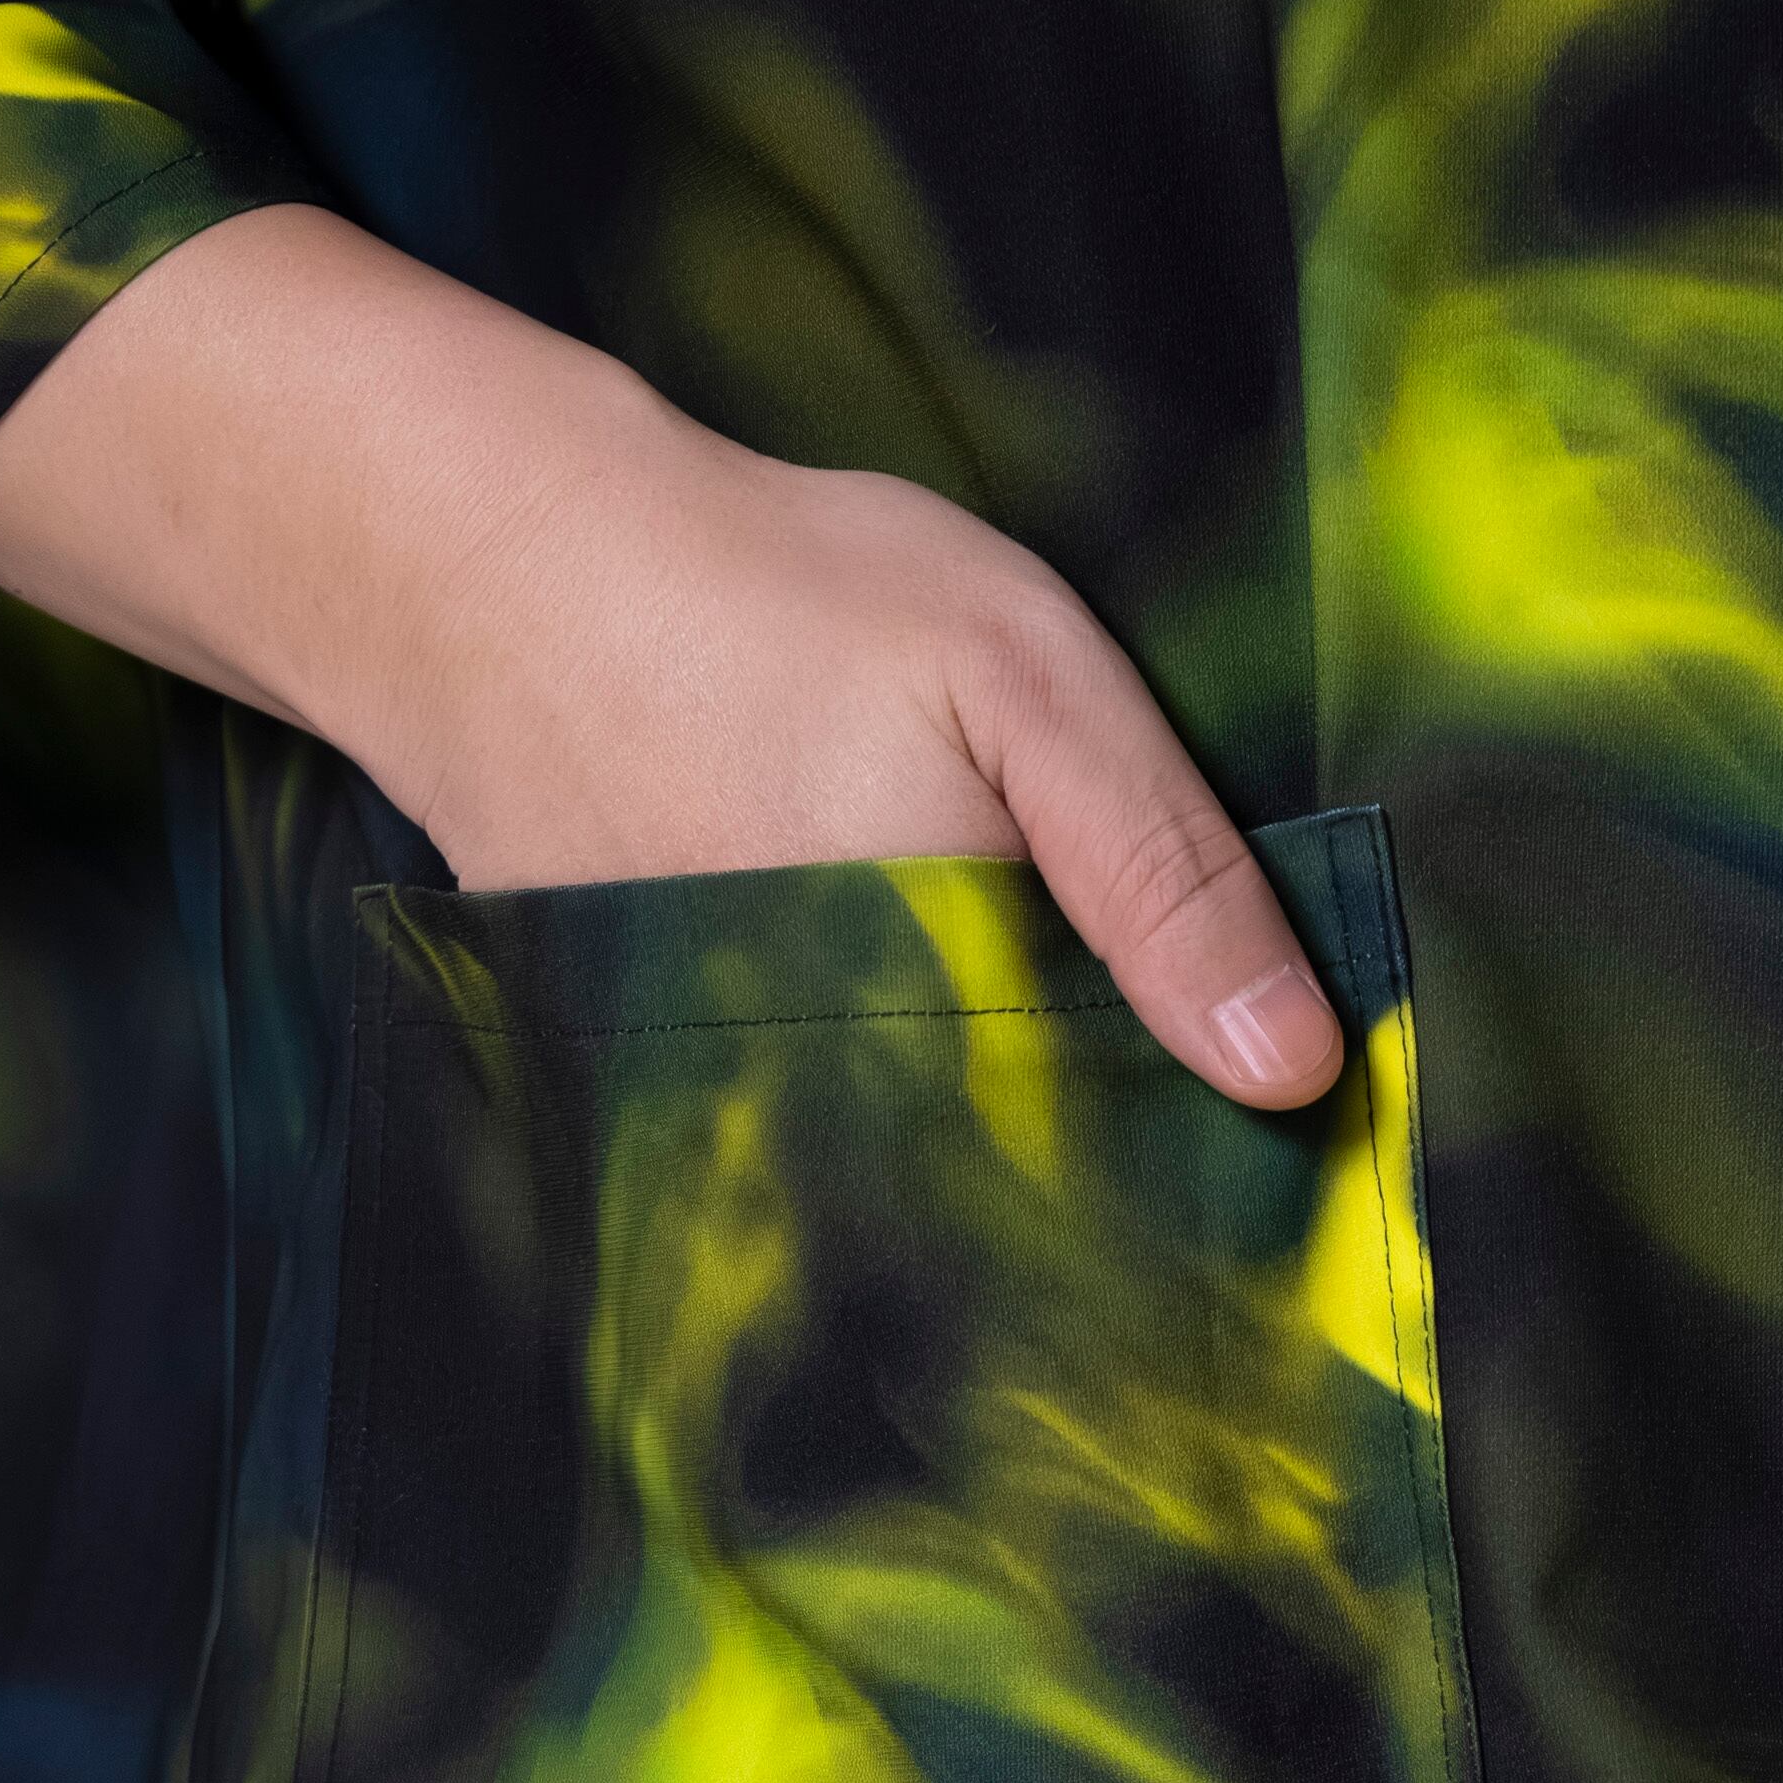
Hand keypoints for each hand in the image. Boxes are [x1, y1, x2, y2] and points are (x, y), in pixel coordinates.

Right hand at [0, 203, 1342, 1108]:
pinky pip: (787, 1162)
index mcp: (946, 1013)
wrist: (482, 575)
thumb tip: (1300, 1067)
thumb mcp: (1022, 675)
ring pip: (891, 1197)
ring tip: (1033, 1140)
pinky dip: (850, 1138)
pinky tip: (889, 1080)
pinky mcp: (648, 1106)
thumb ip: (1162, 866)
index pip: (1108, 1171)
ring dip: (965, 1179)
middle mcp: (826, 1105)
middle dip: (1079, 1190)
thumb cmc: (771, 598)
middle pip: (997, 1207)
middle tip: (1156, 1183)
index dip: (1186, 1176)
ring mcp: (724, 1119)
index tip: (1256, 1185)